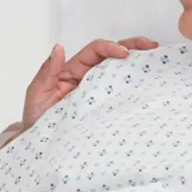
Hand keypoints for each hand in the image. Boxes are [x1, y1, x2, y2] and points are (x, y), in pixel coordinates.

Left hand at [23, 37, 158, 128]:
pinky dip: (136, 84)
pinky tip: (150, 82)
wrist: (40, 146)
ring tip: (156, 57)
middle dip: (131, 46)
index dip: (110, 47)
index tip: (124, 53)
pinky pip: (121, 92)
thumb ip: (47, 72)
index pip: (94, 51)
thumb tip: (59, 48)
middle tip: (150, 45)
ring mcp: (98, 91)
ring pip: (120, 70)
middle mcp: (88, 77)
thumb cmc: (36, 119)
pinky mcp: (105, 107)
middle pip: (112, 55)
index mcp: (72, 70)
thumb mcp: (37, 94)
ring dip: (138, 61)